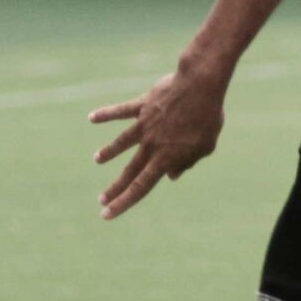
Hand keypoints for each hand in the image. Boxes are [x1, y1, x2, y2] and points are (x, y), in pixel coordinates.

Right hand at [89, 58, 228, 218]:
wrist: (199, 86)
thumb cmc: (208, 117)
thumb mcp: (205, 146)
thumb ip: (187, 162)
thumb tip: (172, 176)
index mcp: (166, 157)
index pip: (142, 186)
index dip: (124, 202)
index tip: (107, 214)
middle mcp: (151, 144)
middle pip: (130, 170)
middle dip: (115, 187)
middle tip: (101, 200)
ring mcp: (144, 125)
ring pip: (122, 142)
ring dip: (109, 152)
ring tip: (97, 160)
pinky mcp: (142, 106)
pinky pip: (120, 111)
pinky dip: (106, 114)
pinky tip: (92, 118)